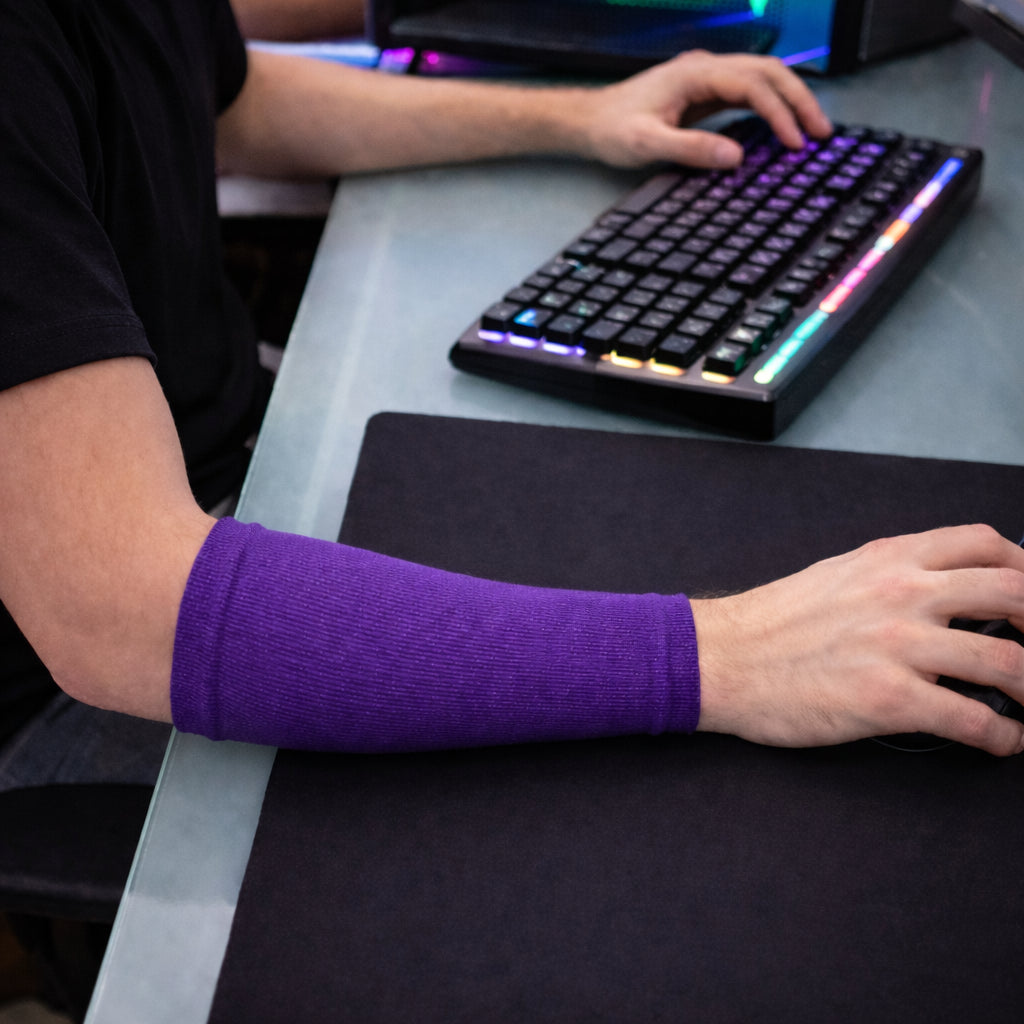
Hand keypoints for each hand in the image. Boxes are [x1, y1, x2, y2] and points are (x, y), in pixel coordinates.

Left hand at [579, 50, 831, 168]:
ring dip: (789, 102)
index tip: (794, 143)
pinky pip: (748, 95)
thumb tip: (735, 156)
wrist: (590, 122)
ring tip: (810, 131)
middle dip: (798, 101)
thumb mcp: (648, 143)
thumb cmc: (612, 128)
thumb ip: (691, 148)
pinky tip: (781, 129)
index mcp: (695, 75)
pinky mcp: (704, 95)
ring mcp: (706, 80)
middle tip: (821, 133)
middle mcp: (705, 70)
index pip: (753, 86)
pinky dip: (770, 109)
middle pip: (768, 73)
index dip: (779, 113)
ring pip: (762, 80)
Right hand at [692, 525, 1023, 755]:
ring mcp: (896, 646)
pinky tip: (1003, 742)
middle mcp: (901, 593)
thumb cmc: (773, 621)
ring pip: (1007, 663)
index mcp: (889, 558)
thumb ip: (893, 574)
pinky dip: (1003, 737)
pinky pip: (972, 720)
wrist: (721, 657)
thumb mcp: (838, 575)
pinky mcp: (887, 699)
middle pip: (1013, 594)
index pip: (984, 544)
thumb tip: (944, 590)